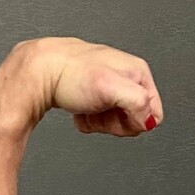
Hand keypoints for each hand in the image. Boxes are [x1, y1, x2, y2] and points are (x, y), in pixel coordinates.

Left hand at [21, 38, 163, 136]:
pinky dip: (92, 120)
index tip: (117, 116)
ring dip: (102, 122)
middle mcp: (126, 75)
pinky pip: (102, 117)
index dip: (135, 122)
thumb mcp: (112, 88)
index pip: (153, 114)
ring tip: (89, 110)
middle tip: (101, 112)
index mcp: (138, 72)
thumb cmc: (69, 75)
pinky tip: (82, 111)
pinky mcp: (95, 91)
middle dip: (116, 123)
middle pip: (135, 119)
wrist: (40, 72)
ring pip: (118, 120)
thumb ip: (139, 103)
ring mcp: (110, 83)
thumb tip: (148, 120)